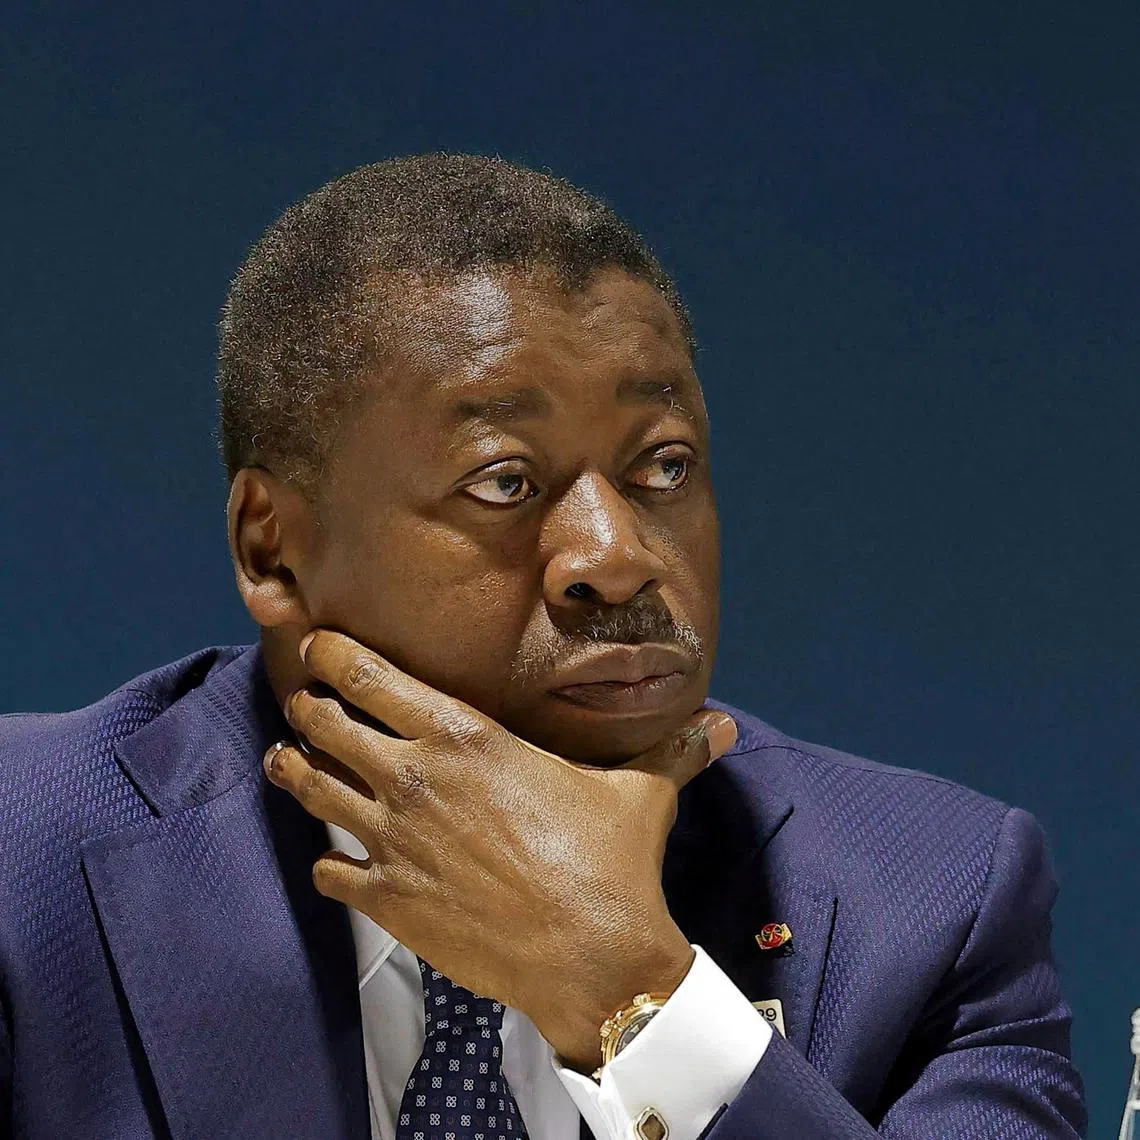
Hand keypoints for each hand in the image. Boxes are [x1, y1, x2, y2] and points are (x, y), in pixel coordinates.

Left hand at [263, 629, 737, 1071]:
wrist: (592, 958)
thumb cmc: (611, 864)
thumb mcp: (639, 792)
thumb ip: (670, 748)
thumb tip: (722, 726)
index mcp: (465, 737)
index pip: (372, 677)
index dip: (335, 654)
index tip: (320, 643)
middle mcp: (415, 779)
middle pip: (327, 724)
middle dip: (310, 707)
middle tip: (306, 701)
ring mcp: (393, 840)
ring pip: (313, 788)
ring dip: (297, 769)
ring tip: (287, 758)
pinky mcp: (388, 900)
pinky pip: (331, 869)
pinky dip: (329, 860)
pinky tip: (334, 860)